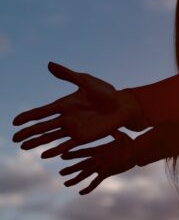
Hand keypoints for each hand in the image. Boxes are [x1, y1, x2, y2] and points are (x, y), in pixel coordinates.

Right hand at [11, 62, 140, 158]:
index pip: (42, 112)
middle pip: (42, 126)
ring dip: (37, 142)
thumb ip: (68, 75)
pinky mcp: (84, 137)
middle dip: (28, 132)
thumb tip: (49, 64)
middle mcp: (66, 118)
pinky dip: (56, 150)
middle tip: (13, 138)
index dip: (28, 117)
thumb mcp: (87, 82)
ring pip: (51, 137)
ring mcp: (74, 129)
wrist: (123, 106)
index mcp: (65, 104)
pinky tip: (44, 155)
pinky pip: (67, 145)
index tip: (15, 122)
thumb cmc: (107, 93)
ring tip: (22, 147)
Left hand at [58, 130, 135, 194]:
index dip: (71, 154)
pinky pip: (94, 183)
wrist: (134, 152)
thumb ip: (114, 133)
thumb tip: (113, 126)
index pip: (81, 152)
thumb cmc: (130, 143)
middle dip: (70, 168)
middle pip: (80, 164)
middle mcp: (96, 158)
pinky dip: (87, 188)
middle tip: (60, 172)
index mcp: (98, 149)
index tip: (62, 156)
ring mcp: (100, 166)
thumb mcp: (120, 136)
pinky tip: (81, 193)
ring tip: (65, 184)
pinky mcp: (105, 173)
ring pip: (83, 174)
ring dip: (74, 179)